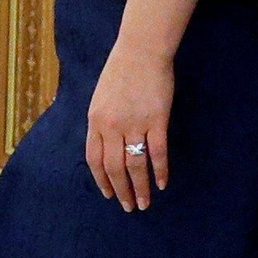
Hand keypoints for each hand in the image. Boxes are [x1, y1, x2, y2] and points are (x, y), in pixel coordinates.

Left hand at [86, 40, 172, 210]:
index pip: (95, 159)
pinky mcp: (157, 120)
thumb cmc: (121, 70)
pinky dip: (160, 170)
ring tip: (145, 203)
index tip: (108, 194)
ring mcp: (135, 124)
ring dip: (140, 187)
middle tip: (129, 207)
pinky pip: (157, 152)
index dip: (102, 180)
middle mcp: (112, 126)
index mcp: (95, 121)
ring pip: (135, 165)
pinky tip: (162, 183)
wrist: (142, 50)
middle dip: (121, 191)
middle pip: (114, 167)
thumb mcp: (101, 97)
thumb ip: (102, 122)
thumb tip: (106, 146)